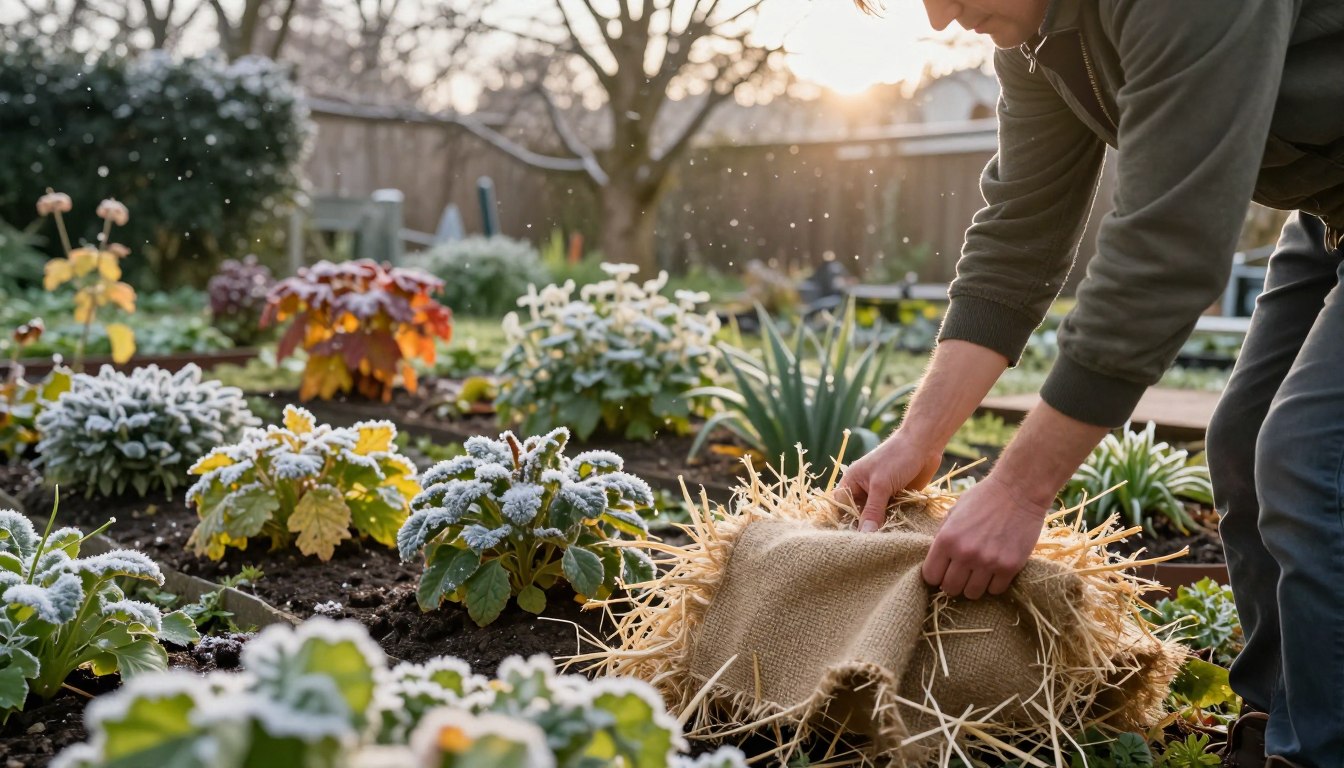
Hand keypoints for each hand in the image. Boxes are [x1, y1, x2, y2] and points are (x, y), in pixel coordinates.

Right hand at [837, 433, 942, 532]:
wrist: (925, 444)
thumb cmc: (897, 457)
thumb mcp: (881, 485)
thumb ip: (872, 510)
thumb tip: (864, 535)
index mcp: (852, 482)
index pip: (841, 506)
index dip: (844, 522)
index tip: (850, 540)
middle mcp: (864, 490)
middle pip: (858, 515)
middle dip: (864, 528)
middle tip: (869, 546)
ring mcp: (881, 495)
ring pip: (876, 518)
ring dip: (881, 527)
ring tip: (885, 542)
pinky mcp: (897, 499)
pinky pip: (891, 516)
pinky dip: (894, 523)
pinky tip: (898, 534)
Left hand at [921, 473, 1047, 598]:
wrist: (1018, 491)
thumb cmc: (983, 498)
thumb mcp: (954, 512)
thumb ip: (943, 536)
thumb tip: (935, 561)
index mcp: (946, 539)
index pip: (930, 576)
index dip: (935, 576)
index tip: (942, 571)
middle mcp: (965, 554)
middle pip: (950, 589)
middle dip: (953, 583)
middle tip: (961, 574)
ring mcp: (988, 562)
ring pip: (972, 594)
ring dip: (973, 586)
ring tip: (978, 573)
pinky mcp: (1009, 567)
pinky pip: (995, 590)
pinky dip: (993, 584)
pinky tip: (994, 571)